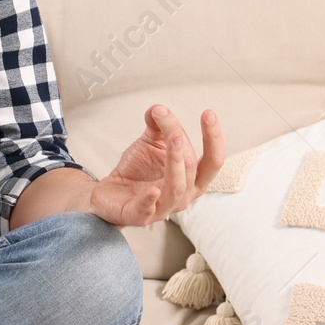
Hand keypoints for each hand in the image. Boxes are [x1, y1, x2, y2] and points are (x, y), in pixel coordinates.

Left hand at [88, 105, 224, 227]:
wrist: (110, 193)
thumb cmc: (137, 171)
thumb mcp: (150, 144)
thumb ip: (158, 126)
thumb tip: (158, 108)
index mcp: (192, 180)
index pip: (213, 161)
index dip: (214, 138)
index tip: (208, 113)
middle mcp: (183, 196)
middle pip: (191, 169)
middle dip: (182, 144)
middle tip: (170, 123)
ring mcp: (162, 208)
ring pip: (175, 188)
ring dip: (175, 162)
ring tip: (173, 138)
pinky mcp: (139, 216)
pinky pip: (147, 210)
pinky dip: (150, 200)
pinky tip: (152, 190)